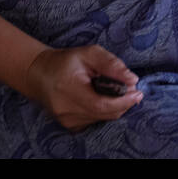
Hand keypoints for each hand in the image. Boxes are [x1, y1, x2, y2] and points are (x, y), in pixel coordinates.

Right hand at [26, 45, 141, 130]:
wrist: (39, 74)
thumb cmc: (66, 61)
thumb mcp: (89, 53)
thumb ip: (111, 64)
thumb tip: (132, 79)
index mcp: (68, 89)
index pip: (101, 104)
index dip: (123, 101)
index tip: (138, 92)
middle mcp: (66, 109)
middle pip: (104, 113)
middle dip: (123, 103)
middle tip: (133, 89)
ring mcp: (66, 120)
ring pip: (102, 118)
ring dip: (115, 106)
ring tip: (117, 90)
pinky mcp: (69, 125)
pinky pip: (95, 120)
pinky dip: (105, 110)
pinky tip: (103, 98)